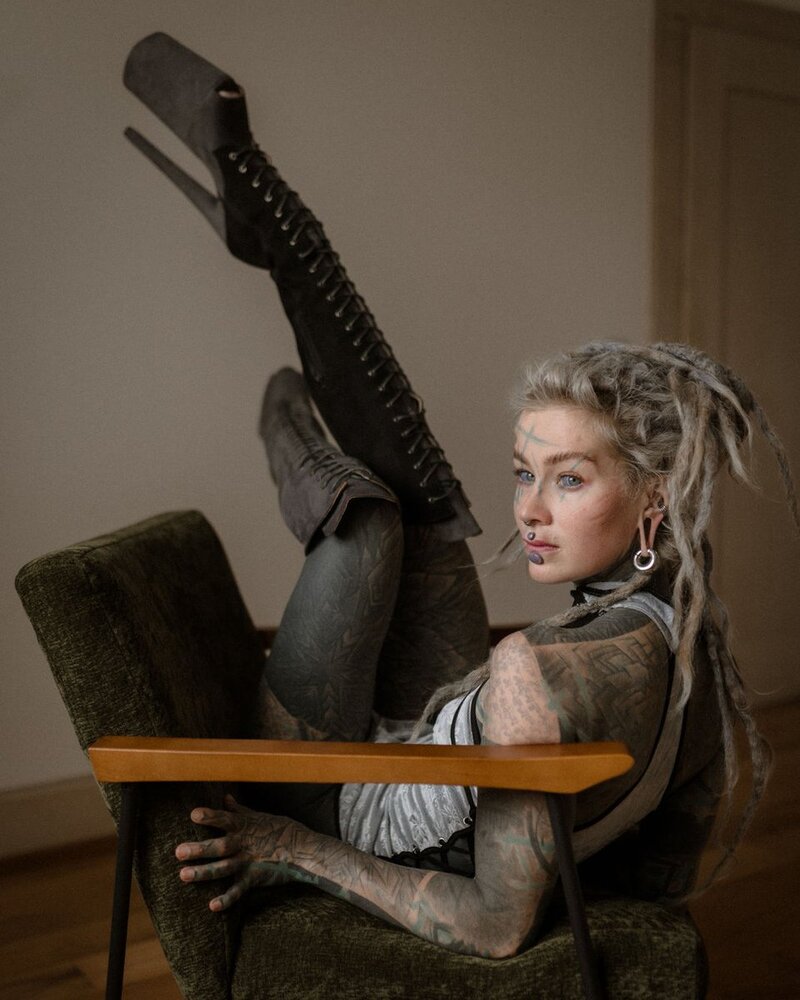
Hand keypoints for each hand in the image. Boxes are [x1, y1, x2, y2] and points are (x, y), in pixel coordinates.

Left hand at [175, 794, 297, 910]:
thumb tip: (225, 797)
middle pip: (219, 846)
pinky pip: (238, 890)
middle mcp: (243, 844)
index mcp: (244, 826)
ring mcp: (248, 861)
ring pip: (223, 868)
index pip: (225, 819)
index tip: (194, 814)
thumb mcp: (259, 816)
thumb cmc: (280, 829)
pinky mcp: (254, 877)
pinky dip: (226, 899)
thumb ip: (239, 810)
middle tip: (178, 852)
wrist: (303, 849)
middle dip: (199, 849)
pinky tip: (212, 905)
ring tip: (183, 875)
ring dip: (203, 872)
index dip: (210, 817)